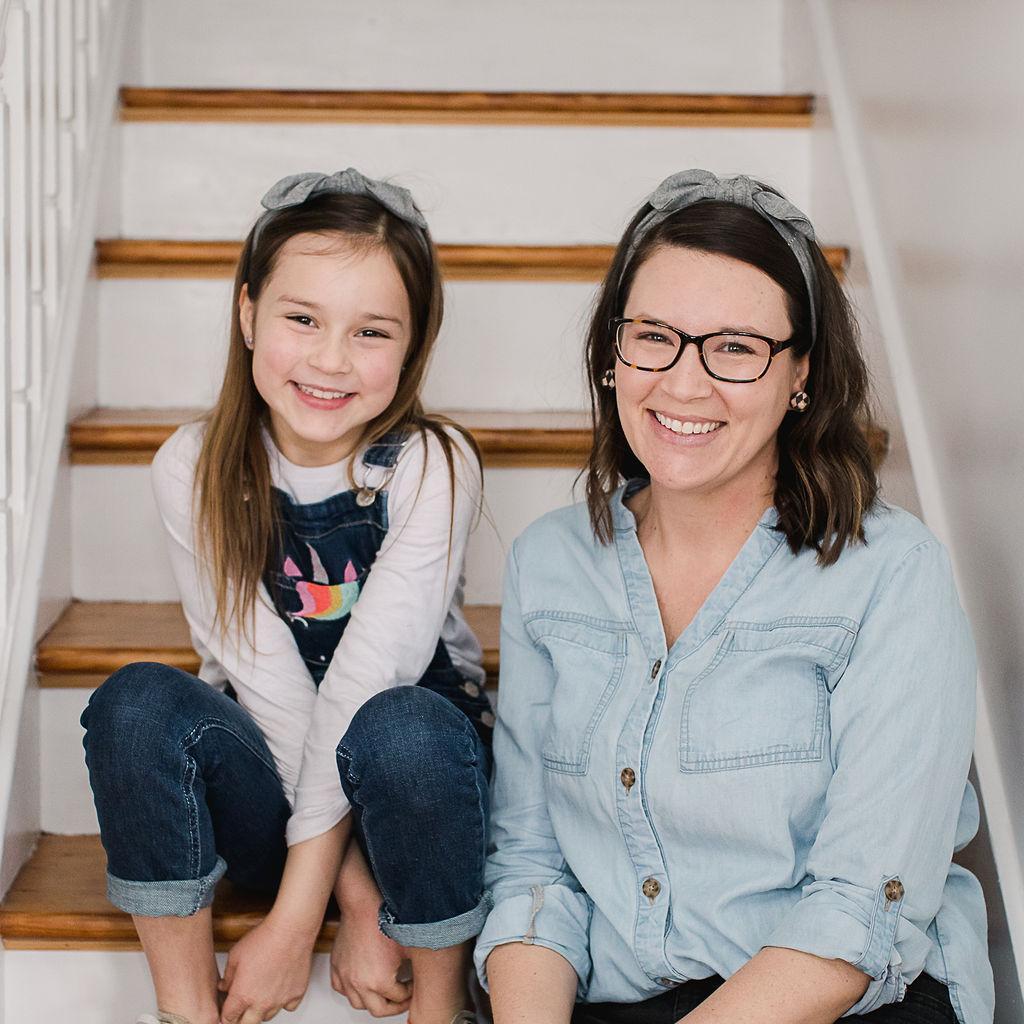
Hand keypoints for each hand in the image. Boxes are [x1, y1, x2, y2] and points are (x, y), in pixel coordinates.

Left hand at [219, 916, 313, 1023]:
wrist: (290, 929)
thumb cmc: (264, 938)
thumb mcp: (236, 954)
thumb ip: (228, 975)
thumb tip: (224, 986)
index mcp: (242, 995)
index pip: (228, 1019)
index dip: (226, 1015)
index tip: (228, 1010)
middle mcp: (261, 1003)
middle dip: (242, 1017)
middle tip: (243, 1005)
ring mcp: (280, 1000)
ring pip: (267, 1017)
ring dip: (262, 1009)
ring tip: (262, 993)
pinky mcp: (296, 994)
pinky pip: (288, 1007)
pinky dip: (283, 1001)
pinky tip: (280, 989)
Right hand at [330, 899, 411, 1017]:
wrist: (362, 905)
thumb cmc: (383, 921)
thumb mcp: (408, 946)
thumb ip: (415, 967)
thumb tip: (423, 976)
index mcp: (379, 981)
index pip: (399, 999)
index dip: (409, 993)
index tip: (411, 985)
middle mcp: (360, 984)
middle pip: (379, 1010)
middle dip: (393, 1006)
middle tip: (401, 997)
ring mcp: (346, 977)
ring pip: (358, 1003)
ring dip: (372, 1001)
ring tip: (383, 992)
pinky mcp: (336, 968)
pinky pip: (341, 990)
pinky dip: (352, 991)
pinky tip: (361, 983)